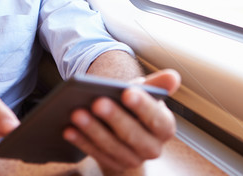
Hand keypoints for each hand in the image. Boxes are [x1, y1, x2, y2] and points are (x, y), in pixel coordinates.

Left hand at [63, 69, 180, 171]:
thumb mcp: (144, 93)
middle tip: (97, 102)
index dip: (142, 106)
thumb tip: (173, 76)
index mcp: (164, 127)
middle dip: (114, 118)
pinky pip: (96, 155)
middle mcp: (152, 148)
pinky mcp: (114, 166)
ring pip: (113, 148)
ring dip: (93, 131)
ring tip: (76, 113)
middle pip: (133, 135)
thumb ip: (156, 84)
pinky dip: (82, 142)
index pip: (156, 118)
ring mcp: (133, 160)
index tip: (127, 92)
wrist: (124, 130)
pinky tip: (68, 129)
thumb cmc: (134, 107)